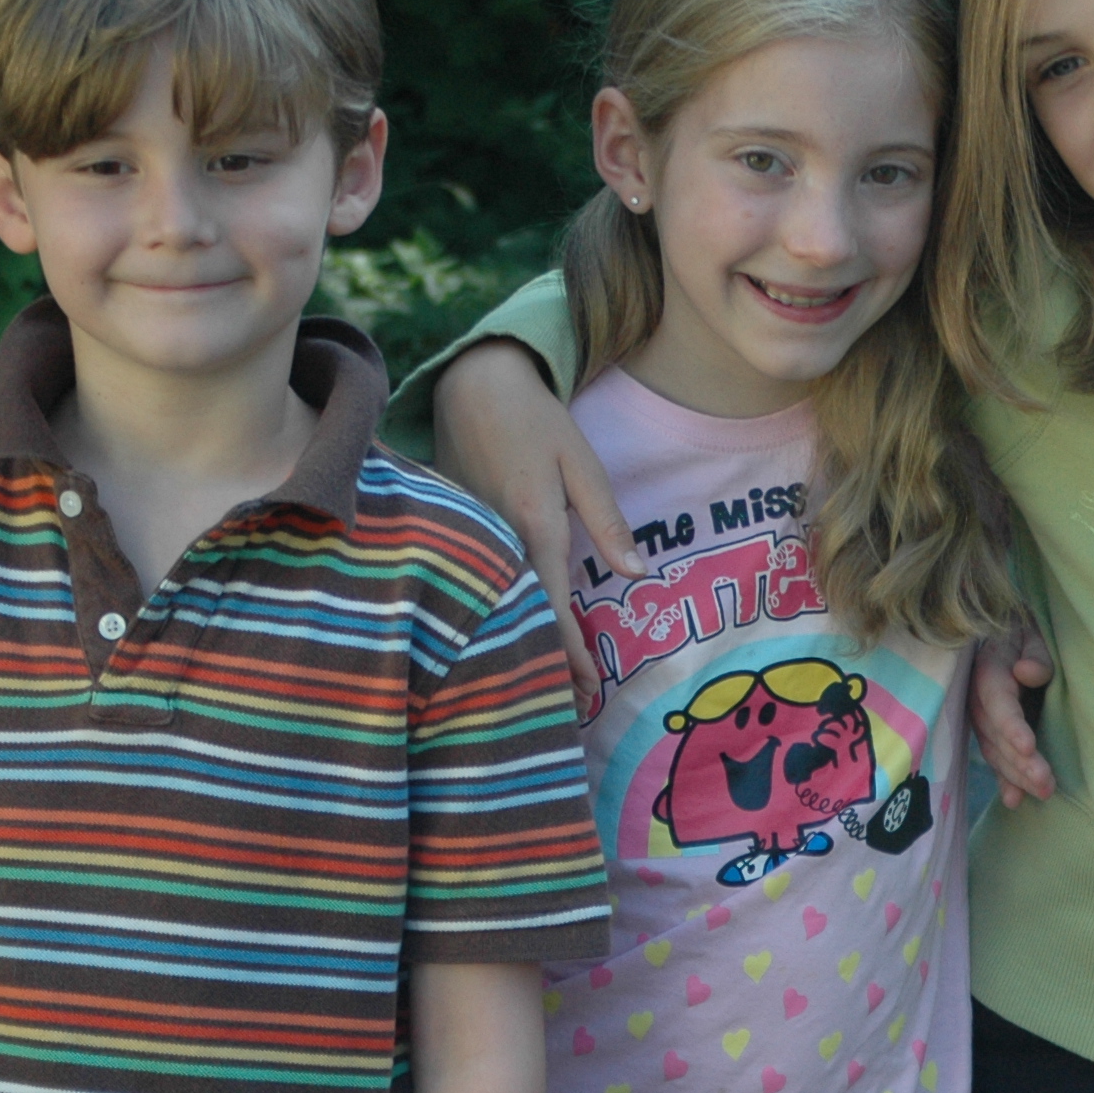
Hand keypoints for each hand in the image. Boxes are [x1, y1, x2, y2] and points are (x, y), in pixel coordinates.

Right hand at [434, 340, 642, 704]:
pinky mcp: (457, 531)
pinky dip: (498, 612)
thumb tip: (636, 575)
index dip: (568, 649)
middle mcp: (497, 537)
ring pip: (498, 603)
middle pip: (522, 615)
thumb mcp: (583, 463)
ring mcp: (472, 536)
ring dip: (521, 642)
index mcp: (534, 523)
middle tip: (571, 707)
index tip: (586, 688)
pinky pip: (480, 581)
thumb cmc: (538, 421)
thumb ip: (607, 521)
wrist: (472, 385)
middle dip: (545, 662)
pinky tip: (510, 635)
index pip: (553, 602)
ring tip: (544, 685)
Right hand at [971, 628, 1055, 807]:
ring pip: (996, 752)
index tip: (1028, 747)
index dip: (1011, 726)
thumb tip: (1028, 673)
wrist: (1004, 632)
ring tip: (1044, 793)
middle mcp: (979, 700)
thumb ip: (1035, 653)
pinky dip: (1005, 780)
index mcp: (988, 671)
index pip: (997, 702)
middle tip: (1046, 784)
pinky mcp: (989, 733)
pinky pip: (995, 759)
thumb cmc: (1024, 631)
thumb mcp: (1031, 632)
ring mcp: (982, 719)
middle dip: (1020, 763)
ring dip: (1017, 776)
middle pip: (997, 736)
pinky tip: (1015, 801)